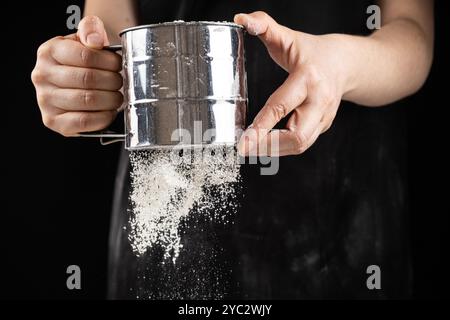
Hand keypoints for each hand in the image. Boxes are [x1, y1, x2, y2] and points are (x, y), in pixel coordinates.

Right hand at [31, 16, 122, 136]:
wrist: (72, 83)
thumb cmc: (83, 61)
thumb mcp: (86, 39)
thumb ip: (91, 30)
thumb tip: (95, 41)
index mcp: (49, 52)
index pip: (86, 56)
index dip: (110, 62)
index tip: (118, 65)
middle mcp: (42, 75)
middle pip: (88, 79)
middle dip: (113, 81)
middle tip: (120, 82)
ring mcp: (45, 100)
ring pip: (88, 100)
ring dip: (111, 99)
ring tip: (116, 96)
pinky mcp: (53, 121)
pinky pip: (84, 121)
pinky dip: (103, 117)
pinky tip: (109, 111)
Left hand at [234, 12, 351, 155]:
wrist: (346, 63)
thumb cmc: (312, 51)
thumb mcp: (288, 36)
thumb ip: (264, 25)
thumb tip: (240, 18)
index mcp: (308, 78)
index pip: (281, 107)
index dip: (261, 127)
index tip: (243, 142)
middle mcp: (319, 101)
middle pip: (296, 135)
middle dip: (268, 146)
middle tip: (244, 148)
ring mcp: (324, 117)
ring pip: (300, 145)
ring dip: (273, 151)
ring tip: (251, 148)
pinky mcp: (323, 126)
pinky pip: (302, 144)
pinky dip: (282, 149)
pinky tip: (265, 146)